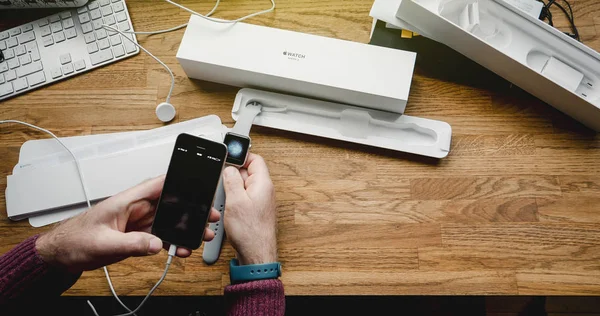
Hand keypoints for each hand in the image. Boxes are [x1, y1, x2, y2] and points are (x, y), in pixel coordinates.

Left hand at [35, 175, 219, 272]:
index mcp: (126, 201)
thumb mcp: (103, 243)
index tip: (197, 182)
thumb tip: (156, 243)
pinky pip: (160, 237)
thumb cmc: (74, 240)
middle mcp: (135, 210)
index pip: (156, 184)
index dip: (178, 180)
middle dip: (190, 209)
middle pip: (168, 204)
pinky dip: (172, 243)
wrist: (61, 256)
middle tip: (208, 215)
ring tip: (201, 235)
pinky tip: (181, 249)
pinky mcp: (137, 237)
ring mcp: (137, 223)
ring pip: (168, 222)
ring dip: (185, 228)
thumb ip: (131, 243)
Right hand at [222, 153, 276, 264]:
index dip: (240, 156)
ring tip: (226, 200)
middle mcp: (264, 191)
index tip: (228, 158)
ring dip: (231, 190)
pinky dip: (233, 201)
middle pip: (247, 172)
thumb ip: (231, 180)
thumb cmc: (250, 232)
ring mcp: (260, 201)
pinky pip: (242, 199)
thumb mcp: (235, 200)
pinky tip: (228, 210)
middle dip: (232, 175)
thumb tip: (229, 168)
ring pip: (243, 187)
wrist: (256, 254)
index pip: (255, 159)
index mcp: (263, 183)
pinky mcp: (255, 211)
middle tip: (222, 184)